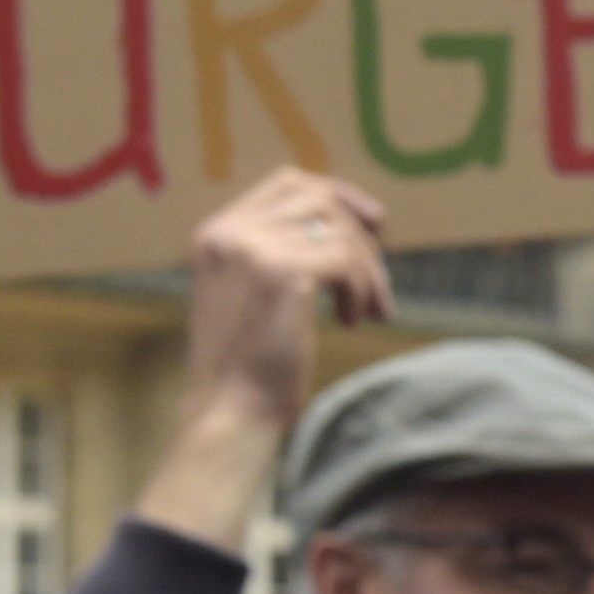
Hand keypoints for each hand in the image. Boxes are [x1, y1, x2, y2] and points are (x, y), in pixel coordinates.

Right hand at [136, 171, 388, 549]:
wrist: (231, 411)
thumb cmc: (250, 363)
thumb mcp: (255, 294)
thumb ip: (285, 252)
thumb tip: (361, 223)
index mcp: (216, 233)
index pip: (287, 182)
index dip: (337, 194)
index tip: (374, 223)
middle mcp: (229, 232)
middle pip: (319, 199)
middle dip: (360, 236)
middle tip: (377, 283)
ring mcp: (253, 248)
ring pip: (338, 230)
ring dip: (366, 269)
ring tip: (367, 311)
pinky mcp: (283, 273)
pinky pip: (347, 261)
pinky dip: (362, 289)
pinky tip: (353, 320)